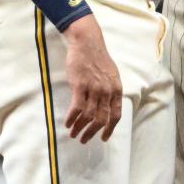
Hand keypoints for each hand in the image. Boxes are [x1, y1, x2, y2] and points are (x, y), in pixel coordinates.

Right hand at [62, 15, 122, 143]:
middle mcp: (107, 91)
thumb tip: (108, 106)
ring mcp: (94, 89)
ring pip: (88, 116)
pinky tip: (67, 123)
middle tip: (84, 140)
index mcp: (116, 90)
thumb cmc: (98, 58)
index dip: (110, 129)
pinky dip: (72, 118)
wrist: (87, 43)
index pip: (116, 115)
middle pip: (101, 119)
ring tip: (73, 134)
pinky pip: (77, 108)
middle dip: (92, 132)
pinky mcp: (80, 86)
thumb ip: (111, 90)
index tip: (103, 138)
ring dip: (80, 128)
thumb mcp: (111, 75)